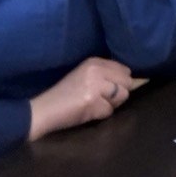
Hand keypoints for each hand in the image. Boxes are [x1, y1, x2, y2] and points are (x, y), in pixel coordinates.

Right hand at [27, 57, 145, 140]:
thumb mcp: (85, 76)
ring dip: (110, 105)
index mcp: (94, 61)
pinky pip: (109, 111)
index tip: (109, 89)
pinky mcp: (92, 101)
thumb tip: (131, 81)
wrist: (44, 110)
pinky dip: (100, 115)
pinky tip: (87, 112)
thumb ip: (105, 74)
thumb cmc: (65, 95)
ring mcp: (95, 85)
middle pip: (127, 82)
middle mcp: (96, 69)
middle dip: (118, 94)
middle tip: (101, 99)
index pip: (124, 69)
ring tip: (94, 105)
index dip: (120, 82)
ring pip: (122, 96)